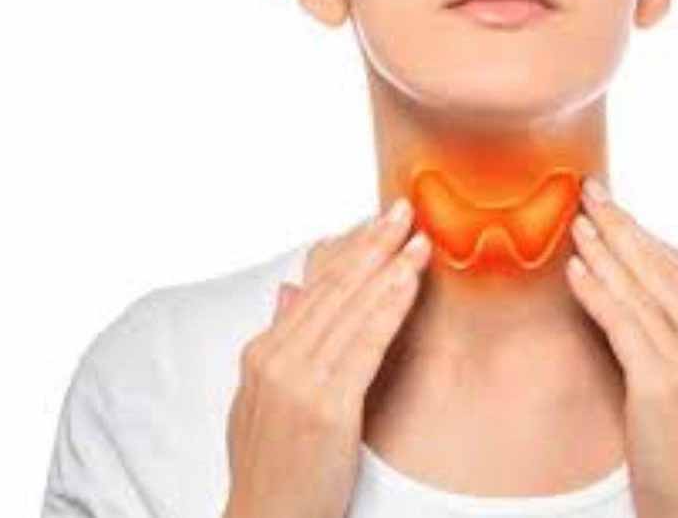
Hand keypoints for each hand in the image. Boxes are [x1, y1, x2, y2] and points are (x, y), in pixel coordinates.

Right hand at [223, 198, 431, 517]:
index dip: (349, 253)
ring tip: (417, 235)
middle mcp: (276, 360)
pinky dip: (389, 306)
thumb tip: (289, 291)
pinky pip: (365, 344)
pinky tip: (410, 279)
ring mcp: (298, 381)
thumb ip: (278, 342)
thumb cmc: (271, 467)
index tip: (377, 225)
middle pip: (333, 289)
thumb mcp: (260, 400)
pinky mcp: (326, 407)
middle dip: (371, 245)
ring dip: (388, 266)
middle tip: (402, 209)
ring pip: (350, 309)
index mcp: (261, 354)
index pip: (314, 289)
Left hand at [564, 178, 677, 517]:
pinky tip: (575, 269)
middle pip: (659, 270)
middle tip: (590, 190)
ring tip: (575, 218)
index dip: (643, 235)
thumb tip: (675, 277)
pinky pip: (623, 324)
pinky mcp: (663, 383)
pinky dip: (597, 292)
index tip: (615, 206)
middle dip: (621, 226)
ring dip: (603, 250)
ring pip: (639, 290)